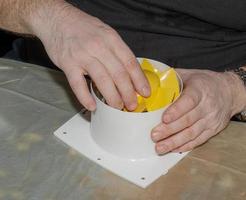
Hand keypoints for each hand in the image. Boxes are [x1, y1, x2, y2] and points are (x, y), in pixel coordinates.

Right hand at [30, 1, 149, 110]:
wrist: (56, 19)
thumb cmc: (83, 28)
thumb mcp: (106, 33)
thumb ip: (117, 51)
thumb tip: (130, 73)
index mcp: (111, 39)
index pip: (130, 62)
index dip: (139, 79)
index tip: (145, 92)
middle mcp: (99, 47)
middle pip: (119, 74)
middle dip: (128, 92)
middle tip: (132, 105)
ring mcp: (82, 56)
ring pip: (102, 80)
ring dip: (112, 97)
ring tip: (117, 107)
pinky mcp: (68, 64)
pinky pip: (78, 84)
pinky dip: (85, 97)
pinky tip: (93, 106)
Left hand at [151, 68, 244, 153]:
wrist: (229, 91)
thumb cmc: (204, 82)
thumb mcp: (189, 74)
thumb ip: (171, 78)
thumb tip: (150, 82)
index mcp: (200, 89)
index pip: (188, 101)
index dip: (176, 111)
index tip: (164, 119)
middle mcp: (207, 105)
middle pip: (188, 120)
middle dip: (170, 130)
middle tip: (154, 135)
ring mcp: (211, 119)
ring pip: (192, 133)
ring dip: (174, 141)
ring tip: (160, 147)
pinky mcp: (213, 130)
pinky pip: (199, 140)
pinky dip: (185, 145)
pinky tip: (173, 149)